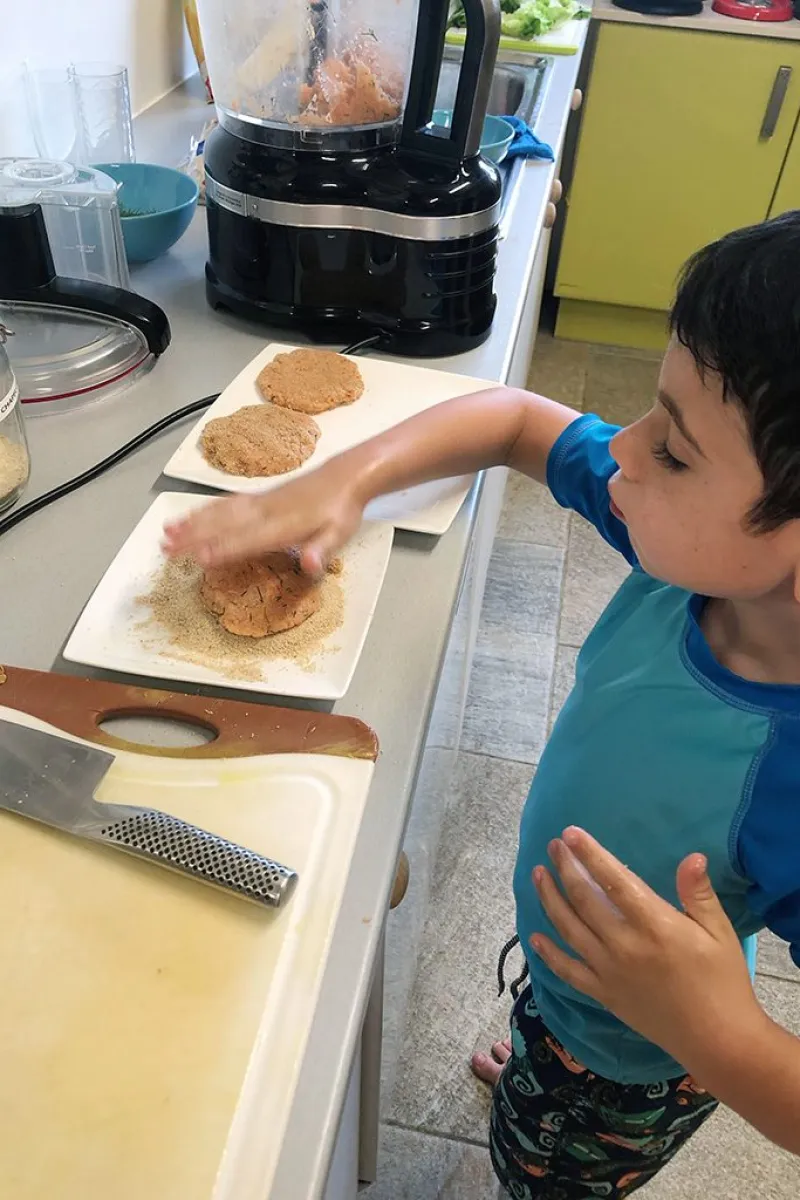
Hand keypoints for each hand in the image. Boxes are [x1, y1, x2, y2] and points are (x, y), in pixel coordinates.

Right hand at [162, 456, 365, 572]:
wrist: (345, 475)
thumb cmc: (342, 511)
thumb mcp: (339, 534)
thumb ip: (322, 550)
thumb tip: (310, 564)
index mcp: (284, 525)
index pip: (248, 539)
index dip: (224, 549)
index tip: (199, 558)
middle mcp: (265, 511)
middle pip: (224, 525)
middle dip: (194, 536)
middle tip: (166, 547)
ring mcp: (259, 501)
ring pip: (220, 512)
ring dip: (192, 522)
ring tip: (167, 531)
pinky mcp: (258, 496)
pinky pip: (226, 503)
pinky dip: (205, 509)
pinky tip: (191, 516)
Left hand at [531, 827, 763, 1069]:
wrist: (718, 1040)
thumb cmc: (723, 981)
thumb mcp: (719, 932)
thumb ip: (698, 893)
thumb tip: (691, 856)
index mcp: (655, 925)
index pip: (615, 881)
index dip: (591, 854)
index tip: (571, 833)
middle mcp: (624, 946)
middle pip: (584, 899)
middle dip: (565, 868)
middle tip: (553, 846)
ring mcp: (609, 972)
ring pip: (569, 929)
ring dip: (550, 900)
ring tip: (538, 875)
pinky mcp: (604, 995)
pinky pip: (568, 971)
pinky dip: (549, 954)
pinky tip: (535, 937)